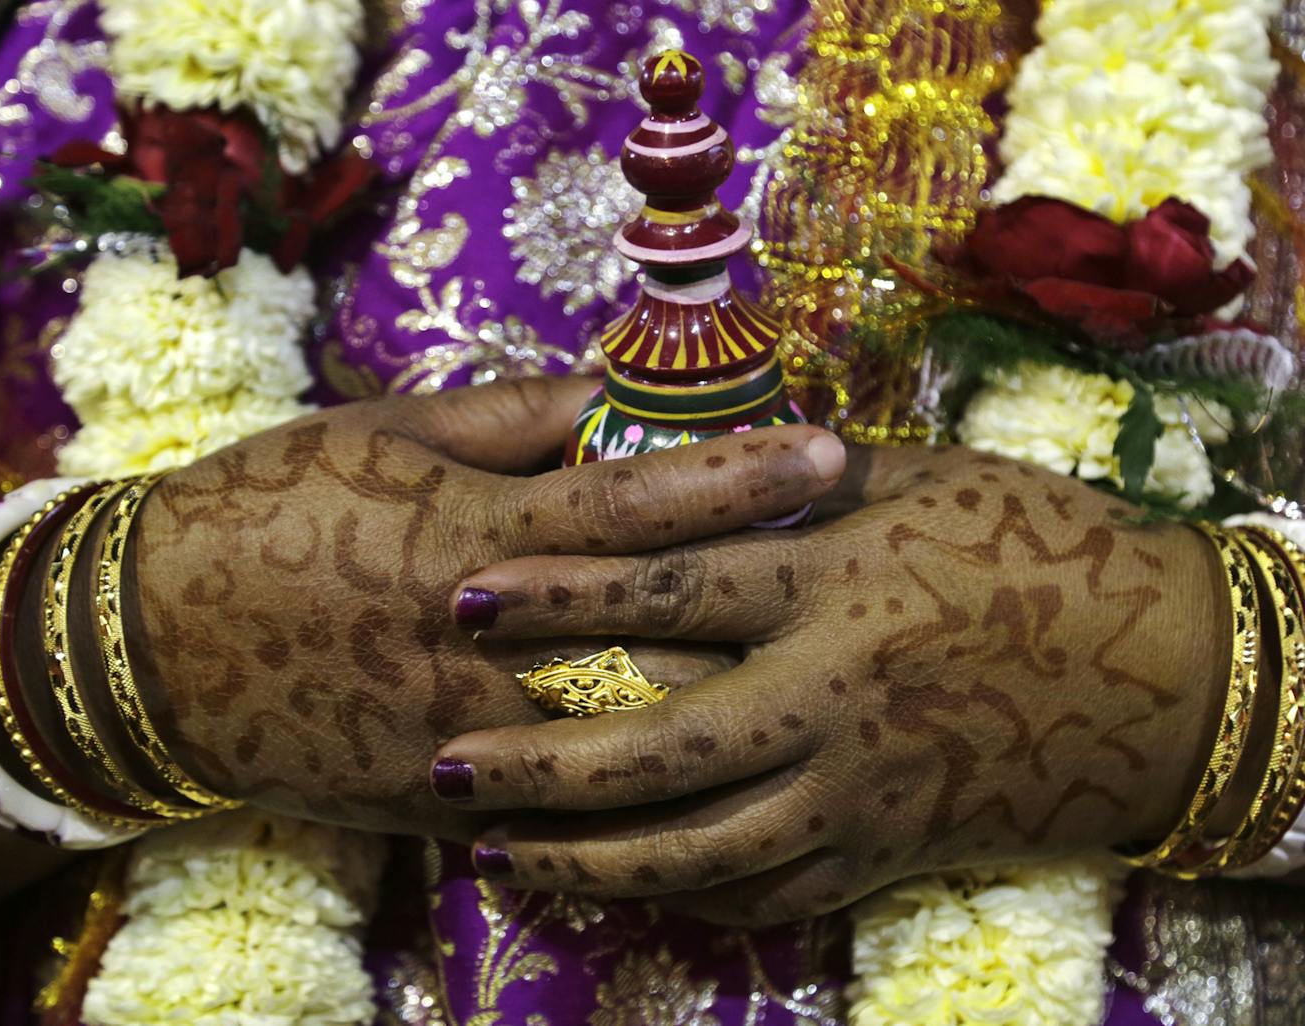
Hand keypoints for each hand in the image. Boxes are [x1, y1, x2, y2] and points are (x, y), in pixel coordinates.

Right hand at [128, 377, 845, 837]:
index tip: (826, 451)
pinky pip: (560, 813)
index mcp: (473, 531)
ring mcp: (469, 730)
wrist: (145, 643)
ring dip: (729, 713)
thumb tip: (608, 398)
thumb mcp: (377, 435)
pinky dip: (640, 805)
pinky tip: (720, 798)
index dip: (735, 475)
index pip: (634, 501)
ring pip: (627, 735)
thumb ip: (504, 419)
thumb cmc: (267, 511)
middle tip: (866, 589)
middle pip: (657, 630)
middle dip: (767, 609)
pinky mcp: (442, 798)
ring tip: (821, 694)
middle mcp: (486, 637)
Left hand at [428, 445, 1228, 921]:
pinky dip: (682, 897)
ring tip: (500, 850)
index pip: (674, 587)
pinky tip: (613, 888)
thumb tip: (692, 455)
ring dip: (591, 855)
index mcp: (838, 581)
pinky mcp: (887, 850)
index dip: (562, 592)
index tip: (468, 593)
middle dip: (543, 760)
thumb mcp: (922, 485)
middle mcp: (838, 693)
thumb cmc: (1041, 549)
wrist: (1167, 675)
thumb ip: (801, 478)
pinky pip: (767, 891)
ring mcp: (862, 788)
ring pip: (703, 847)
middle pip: (665, 743)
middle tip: (447, 762)